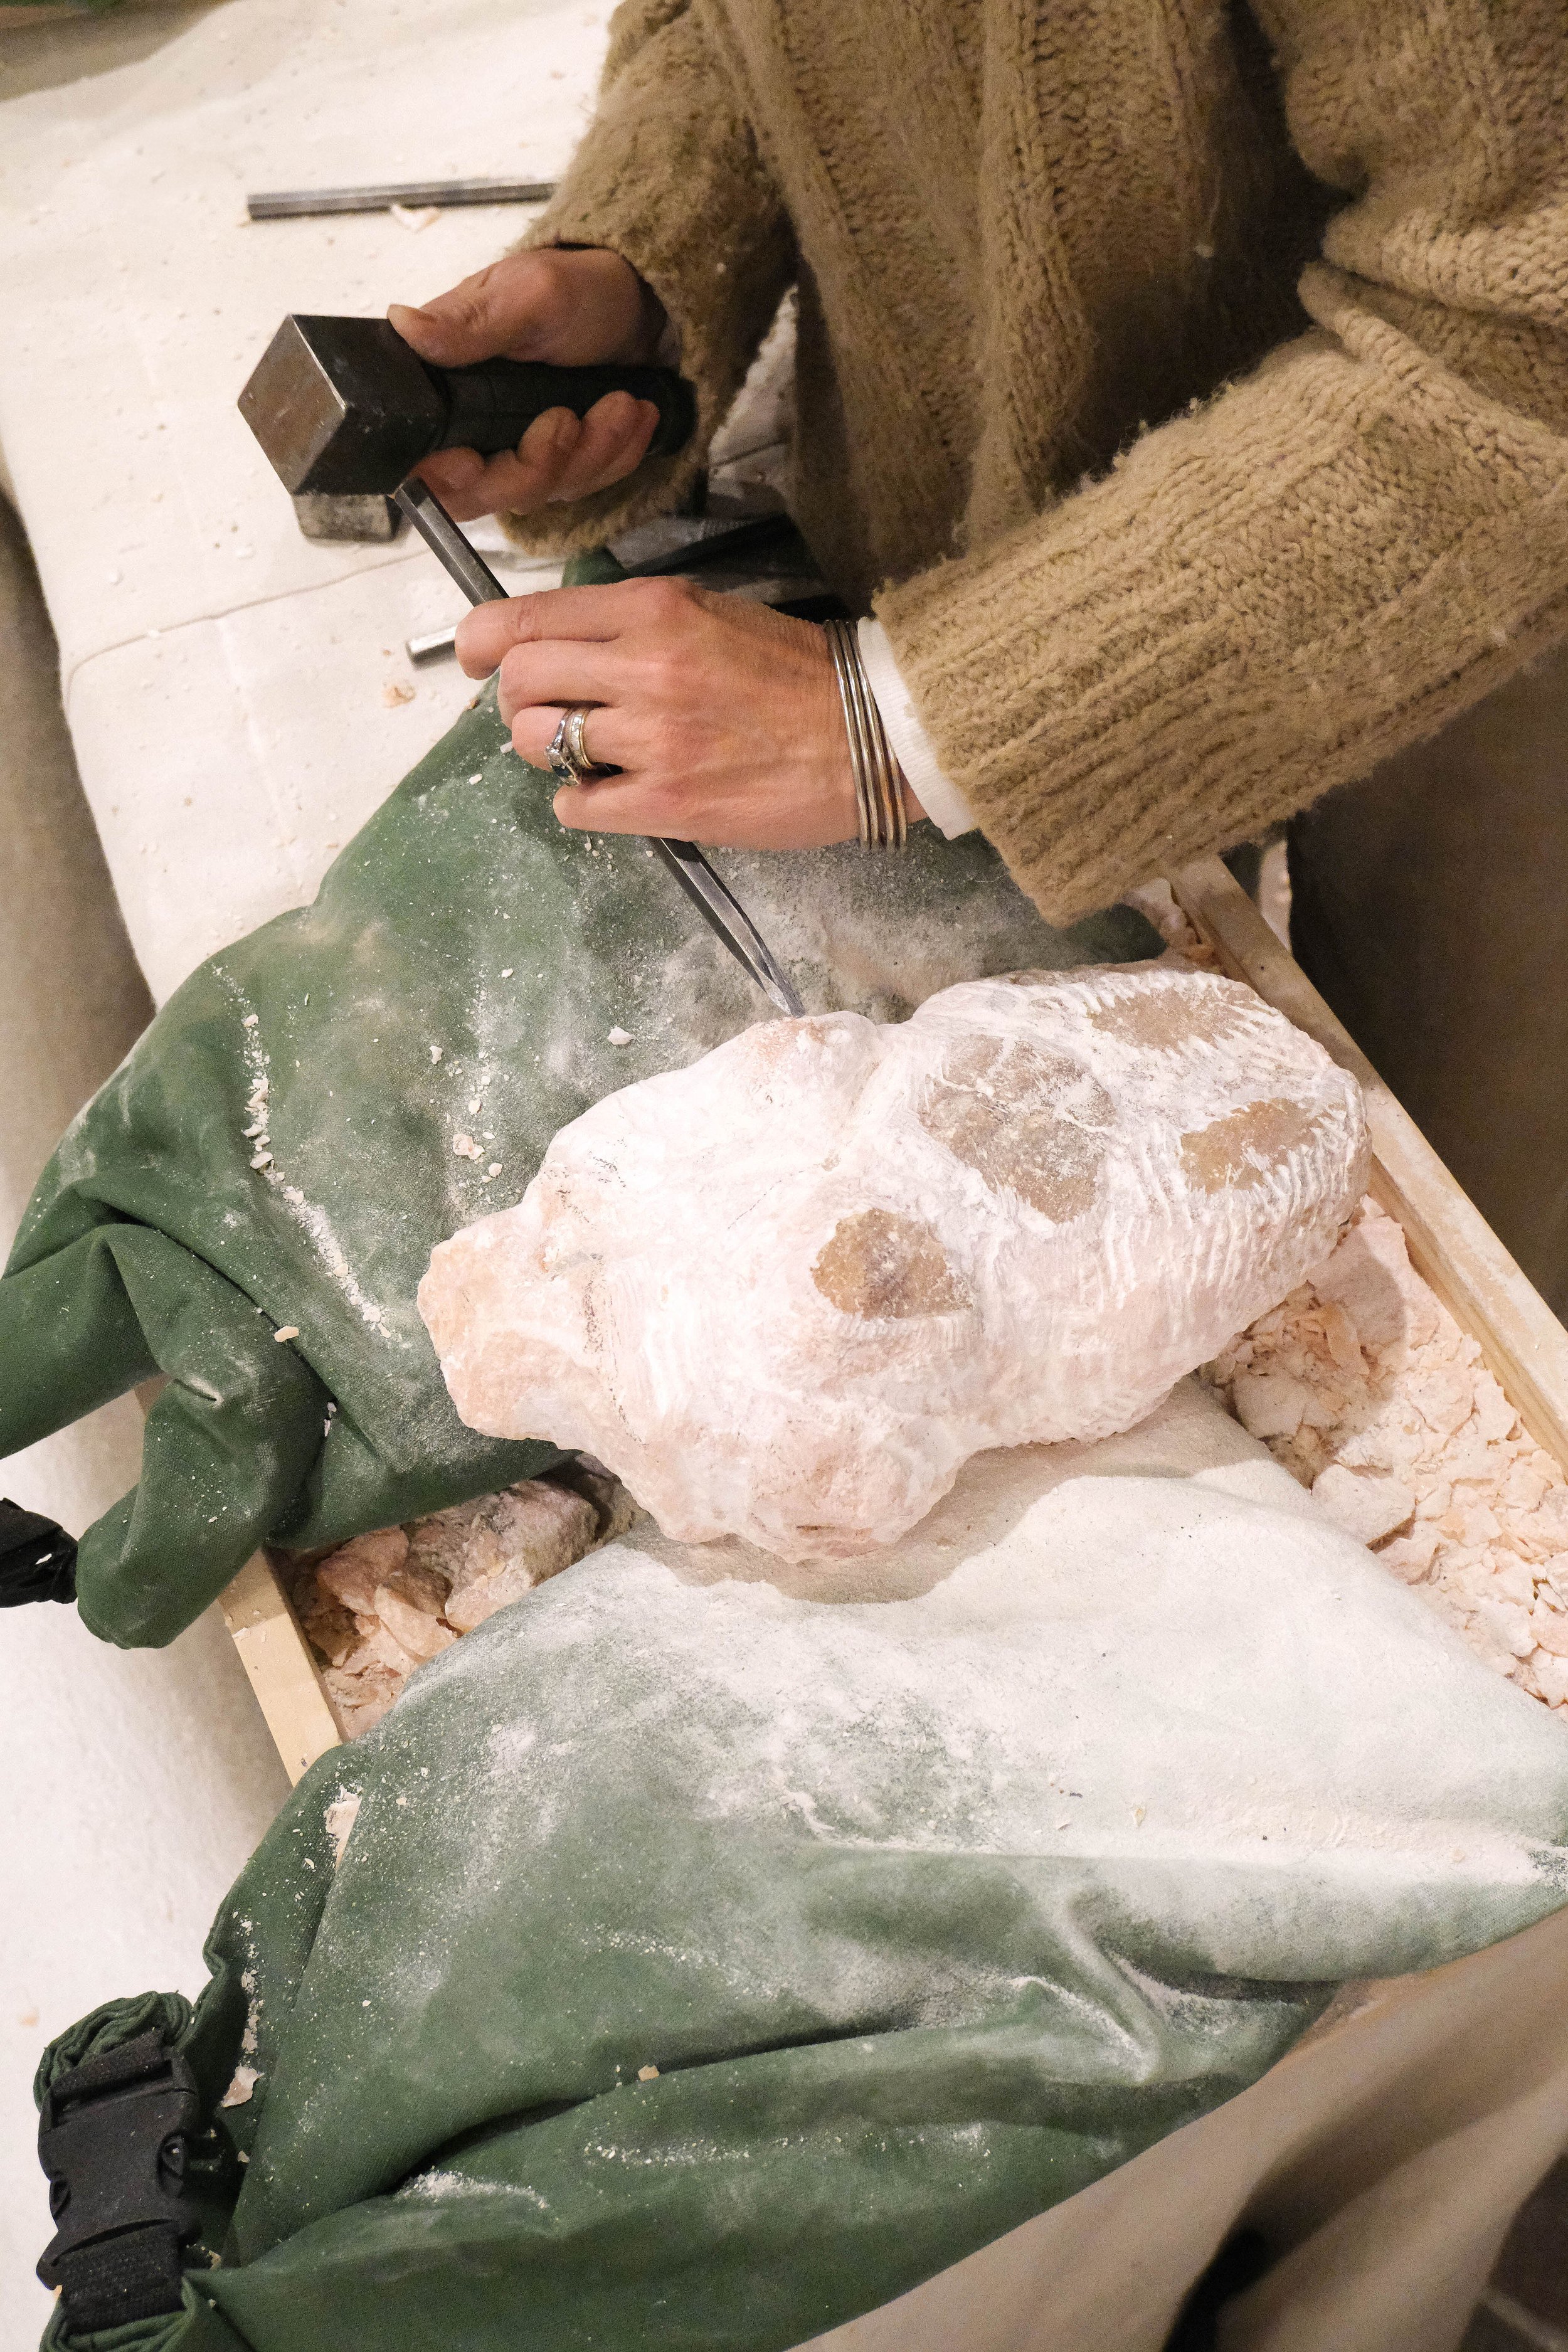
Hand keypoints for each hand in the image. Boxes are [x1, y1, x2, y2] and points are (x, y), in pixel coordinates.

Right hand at [389, 249, 668, 520]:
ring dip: (590, 454)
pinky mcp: (557, 466)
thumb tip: (404, 325)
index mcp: (443, 385)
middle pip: (479, 495)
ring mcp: (514, 452)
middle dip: (536, 467)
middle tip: (572, 418)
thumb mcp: (528, 293)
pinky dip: (615, 457)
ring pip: (539, 494)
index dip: (442, 477)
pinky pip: (581, 488)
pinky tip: (635, 416)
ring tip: (624, 403)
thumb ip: (470, 321)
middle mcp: (471, 428)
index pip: (419, 462)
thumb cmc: (578, 290)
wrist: (638, 307)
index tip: (474, 461)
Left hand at [458, 577, 868, 849]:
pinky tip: (612, 795)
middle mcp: (643, 667)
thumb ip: (634, 624)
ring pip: (536, 744)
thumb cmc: (798, 675)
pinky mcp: (666, 803)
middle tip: (549, 714)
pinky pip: (574, 805)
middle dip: (519, 701)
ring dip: (547, 753)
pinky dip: (579, 803)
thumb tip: (561, 646)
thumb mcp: (711, 614)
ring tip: (587, 755)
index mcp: (654, 610)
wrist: (871, 737)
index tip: (474, 656)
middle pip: (518, 682)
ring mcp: (652, 739)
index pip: (527, 617)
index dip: (482, 640)